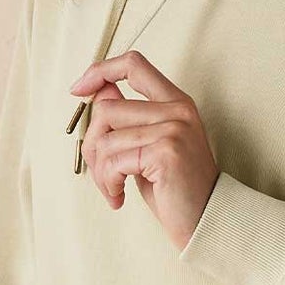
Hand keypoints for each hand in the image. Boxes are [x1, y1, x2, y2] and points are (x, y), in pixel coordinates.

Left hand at [69, 49, 219, 249]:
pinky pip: (114, 162)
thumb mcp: (150, 146)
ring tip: (112, 188)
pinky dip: (108, 183)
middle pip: (107, 108)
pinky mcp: (166, 152)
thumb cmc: (175, 188)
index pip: (134, 64)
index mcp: (175, 102)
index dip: (101, 70)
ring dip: (100, 171)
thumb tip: (99, 91)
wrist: (205, 220)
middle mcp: (177, 110)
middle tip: (101, 172)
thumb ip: (129, 118)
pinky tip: (119, 196)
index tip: (79, 89)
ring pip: (106, 139)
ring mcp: (173, 129)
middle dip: (92, 145)